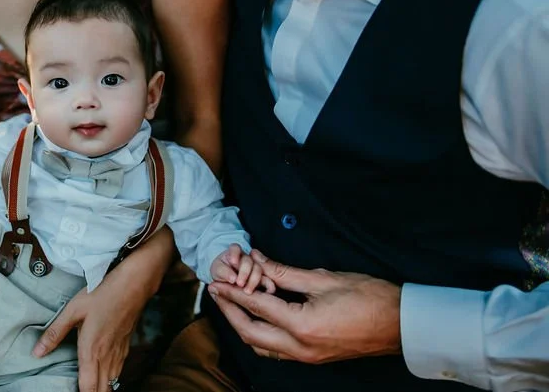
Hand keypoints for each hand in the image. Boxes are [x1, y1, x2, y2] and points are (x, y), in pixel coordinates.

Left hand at [32, 230, 174, 391]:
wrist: (133, 284)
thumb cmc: (102, 293)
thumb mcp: (73, 310)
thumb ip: (55, 333)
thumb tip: (36, 352)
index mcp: (91, 350)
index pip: (88, 388)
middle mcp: (107, 357)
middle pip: (102, 390)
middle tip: (78, 389)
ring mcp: (119, 353)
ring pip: (112, 383)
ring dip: (101, 388)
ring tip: (90, 385)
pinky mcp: (126, 347)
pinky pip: (119, 372)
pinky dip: (110, 378)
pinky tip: (104, 374)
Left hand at [208, 250, 401, 363]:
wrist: (402, 325)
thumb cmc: (369, 297)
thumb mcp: (322, 279)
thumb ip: (285, 272)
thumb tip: (257, 260)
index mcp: (302, 326)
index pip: (256, 307)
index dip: (232, 292)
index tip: (216, 281)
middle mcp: (300, 348)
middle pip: (250, 333)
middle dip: (229, 311)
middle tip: (215, 291)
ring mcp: (307, 357)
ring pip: (261, 346)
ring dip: (243, 324)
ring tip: (231, 303)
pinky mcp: (313, 358)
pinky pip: (276, 350)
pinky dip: (260, 334)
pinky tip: (256, 317)